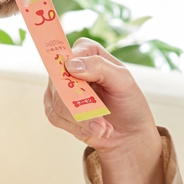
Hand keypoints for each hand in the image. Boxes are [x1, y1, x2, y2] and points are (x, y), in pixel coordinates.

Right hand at [43, 38, 159, 154]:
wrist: (129, 132)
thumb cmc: (128, 102)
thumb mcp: (123, 81)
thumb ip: (99, 67)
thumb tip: (71, 65)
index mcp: (87, 51)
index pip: (68, 56)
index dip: (72, 74)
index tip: (87, 90)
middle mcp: (69, 67)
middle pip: (59, 83)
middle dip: (81, 107)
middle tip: (102, 122)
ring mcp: (60, 88)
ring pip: (57, 103)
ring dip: (82, 121)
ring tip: (103, 127)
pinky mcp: (56, 107)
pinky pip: (55, 117)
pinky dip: (77, 127)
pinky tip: (93, 129)